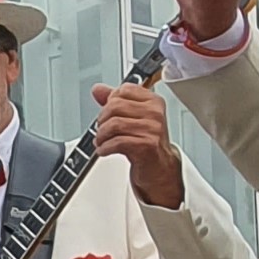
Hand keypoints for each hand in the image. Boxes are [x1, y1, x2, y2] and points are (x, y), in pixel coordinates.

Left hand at [92, 76, 185, 208]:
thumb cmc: (147, 143)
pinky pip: (117, 142)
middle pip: (115, 106)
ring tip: (102, 141)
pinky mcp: (147, 145)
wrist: (160, 168)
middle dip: (102, 120)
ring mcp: (152, 129)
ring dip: (101, 136)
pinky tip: (104, 150)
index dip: (109, 102)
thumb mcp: (132, 118)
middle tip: (102, 131)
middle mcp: (155, 113)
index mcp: (153, 101)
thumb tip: (98, 89)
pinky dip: (105, 147)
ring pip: (114, 124)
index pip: (124, 90)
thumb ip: (115, 102)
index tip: (108, 114)